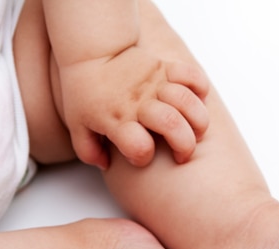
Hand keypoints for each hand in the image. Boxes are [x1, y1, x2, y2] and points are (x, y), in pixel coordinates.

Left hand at [55, 45, 209, 168]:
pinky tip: (197, 101)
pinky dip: (200, 88)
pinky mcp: (164, 68)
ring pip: (187, 101)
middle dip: (185, 146)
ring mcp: (154, 84)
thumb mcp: (77, 126)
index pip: (138, 147)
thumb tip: (107, 166)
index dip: (142, 158)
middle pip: (171, 125)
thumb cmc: (84, 93)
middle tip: (183, 155)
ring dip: (199, 121)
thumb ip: (88, 152)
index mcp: (116, 120)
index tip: (140, 156)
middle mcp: (138, 103)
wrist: (91, 52)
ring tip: (196, 132)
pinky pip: (191, 75)